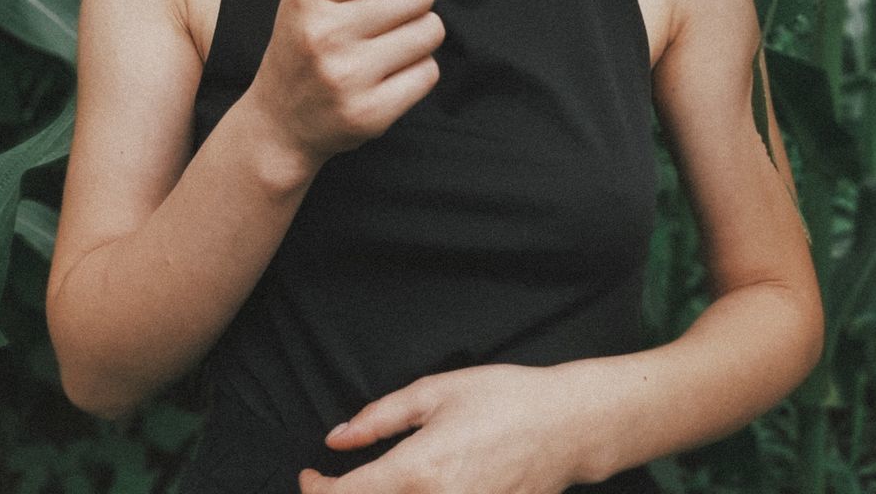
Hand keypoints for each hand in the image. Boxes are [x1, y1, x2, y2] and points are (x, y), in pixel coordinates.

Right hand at [247, 0, 443, 168]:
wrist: (279, 124)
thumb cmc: (304, 48)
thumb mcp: (309, 0)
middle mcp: (326, 35)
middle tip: (400, 9)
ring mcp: (349, 77)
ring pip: (430, 31)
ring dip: (422, 32)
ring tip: (394, 43)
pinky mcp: (371, 113)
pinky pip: (429, 72)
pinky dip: (419, 69)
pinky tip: (392, 73)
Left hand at [298, 364, 596, 492]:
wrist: (567, 426)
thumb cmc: (504, 398)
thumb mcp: (436, 391)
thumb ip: (380, 417)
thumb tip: (337, 438)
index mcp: (418, 470)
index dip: (317, 490)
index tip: (309, 475)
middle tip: (333, 486)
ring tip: (369, 488)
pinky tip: (406, 493)